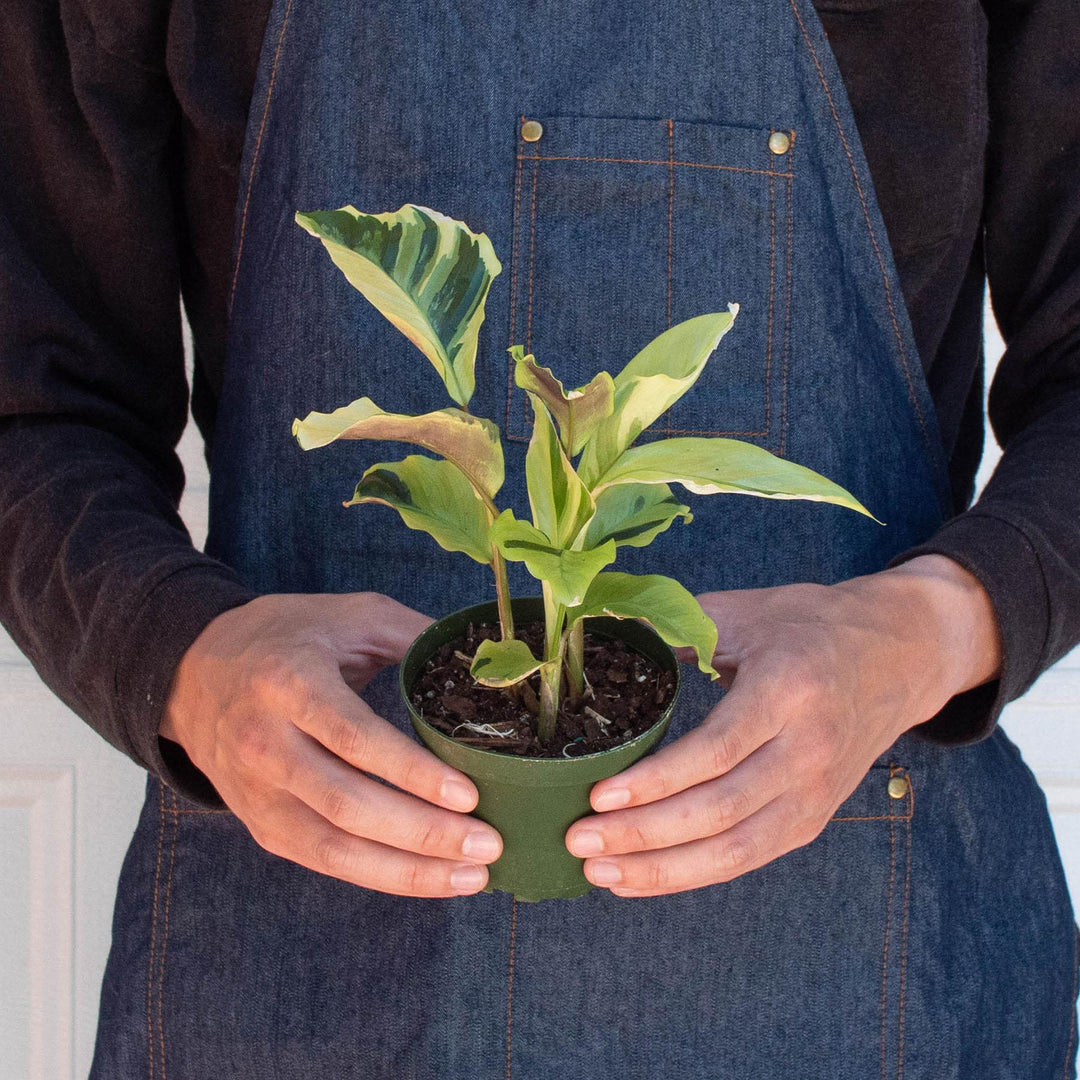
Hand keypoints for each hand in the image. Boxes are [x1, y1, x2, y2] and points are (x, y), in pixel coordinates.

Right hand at [160, 592, 501, 896]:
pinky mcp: (260, 824)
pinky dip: (380, 876)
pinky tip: (429, 877)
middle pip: (346, 804)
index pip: (353, 738)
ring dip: (407, 871)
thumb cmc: (288, 637)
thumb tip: (486, 664)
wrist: (194, 671)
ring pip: (334, 848)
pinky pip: (323, 861)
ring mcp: (257, 792)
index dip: (411, 772)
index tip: (468, 795)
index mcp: (288, 682)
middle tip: (488, 843)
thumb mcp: (348, 615)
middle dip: (423, 833)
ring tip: (472, 874)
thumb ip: (412, 634)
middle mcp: (265, 743)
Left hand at [565, 555, 1001, 896]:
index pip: (716, 750)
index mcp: (788, 689)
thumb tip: (604, 634)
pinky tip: (644, 877)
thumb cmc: (812, 625)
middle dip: (643, 834)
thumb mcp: (747, 610)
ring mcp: (817, 791)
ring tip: (600, 872)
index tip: (598, 795)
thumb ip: (678, 625)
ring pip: (735, 850)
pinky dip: (694, 874)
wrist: (901, 653)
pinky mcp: (816, 817)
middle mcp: (808, 748)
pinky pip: (749, 857)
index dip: (656, 781)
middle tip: (579, 840)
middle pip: (719, 810)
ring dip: (662, 870)